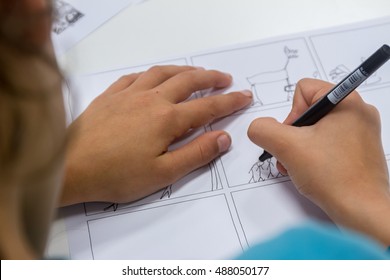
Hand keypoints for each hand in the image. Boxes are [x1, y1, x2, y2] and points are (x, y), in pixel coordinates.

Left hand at [62, 65, 251, 205]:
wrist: (71, 167)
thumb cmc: (116, 175)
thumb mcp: (164, 173)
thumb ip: (197, 153)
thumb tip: (224, 138)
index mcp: (167, 119)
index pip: (208, 107)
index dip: (230, 101)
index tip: (244, 96)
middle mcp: (151, 100)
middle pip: (188, 82)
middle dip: (211, 78)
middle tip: (225, 78)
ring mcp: (129, 95)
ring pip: (163, 73)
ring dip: (184, 70)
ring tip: (196, 72)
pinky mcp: (110, 96)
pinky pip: (134, 76)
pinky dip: (150, 74)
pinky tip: (153, 77)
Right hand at [248, 78, 389, 245]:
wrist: (361, 210)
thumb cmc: (332, 175)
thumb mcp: (287, 147)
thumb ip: (263, 129)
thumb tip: (258, 127)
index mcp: (347, 101)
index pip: (304, 90)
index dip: (291, 114)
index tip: (295, 138)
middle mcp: (358, 112)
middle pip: (308, 111)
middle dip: (293, 135)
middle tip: (293, 155)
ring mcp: (361, 132)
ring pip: (316, 129)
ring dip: (300, 147)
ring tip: (299, 166)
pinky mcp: (360, 150)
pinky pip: (328, 143)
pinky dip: (314, 154)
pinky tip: (311, 171)